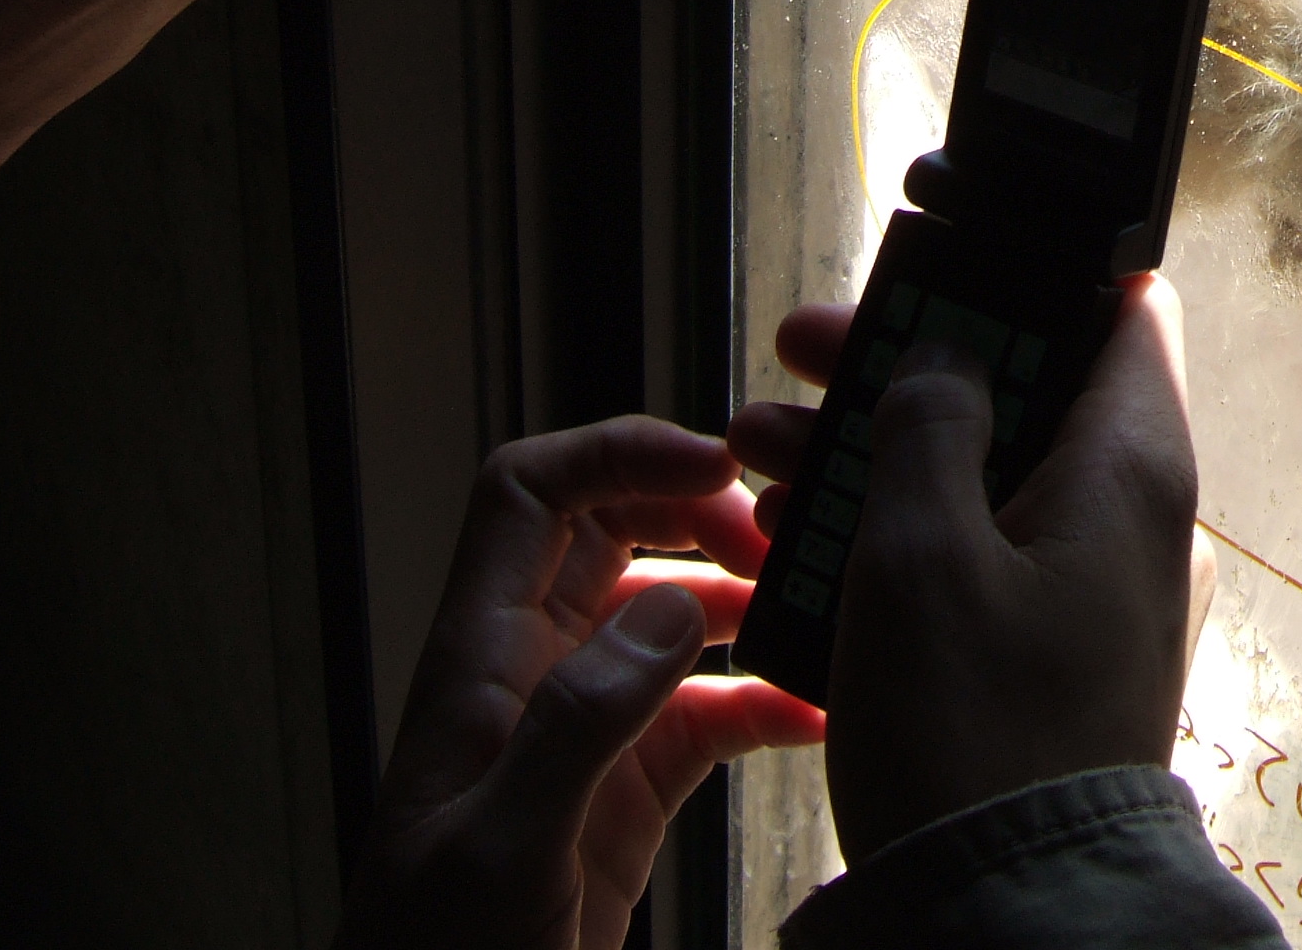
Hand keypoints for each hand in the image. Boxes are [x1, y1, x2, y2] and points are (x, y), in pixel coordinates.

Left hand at [338, 417, 823, 949]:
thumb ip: (578, 723)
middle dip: (702, 513)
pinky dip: (768, 698)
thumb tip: (668, 608)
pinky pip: (710, 709)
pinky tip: (820, 715)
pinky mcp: (633, 790)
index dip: (618, 452)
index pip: (529, 495)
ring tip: (820, 609)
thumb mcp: (500, 849)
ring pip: (672, 612)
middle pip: (614, 531)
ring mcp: (587, 730)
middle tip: (782, 539)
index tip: (717, 465)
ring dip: (747, 596)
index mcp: (481, 662)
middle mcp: (534, 675)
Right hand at [730, 275, 1211, 859]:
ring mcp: (1096, 584)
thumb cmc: (973, 733)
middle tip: (800, 350)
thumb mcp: (921, 555)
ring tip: (760, 446)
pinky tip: (800, 534)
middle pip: (1029, 384)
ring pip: (988, 470)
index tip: (934, 257)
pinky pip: (979, 551)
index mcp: (1130, 468)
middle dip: (910, 362)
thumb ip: (929, 425)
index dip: (1028, 268)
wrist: (1007, 910)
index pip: (1120, 306)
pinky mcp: (1054, 646)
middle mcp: (1132, 516)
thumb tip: (947, 358)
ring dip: (879, 448)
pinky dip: (899, 530)